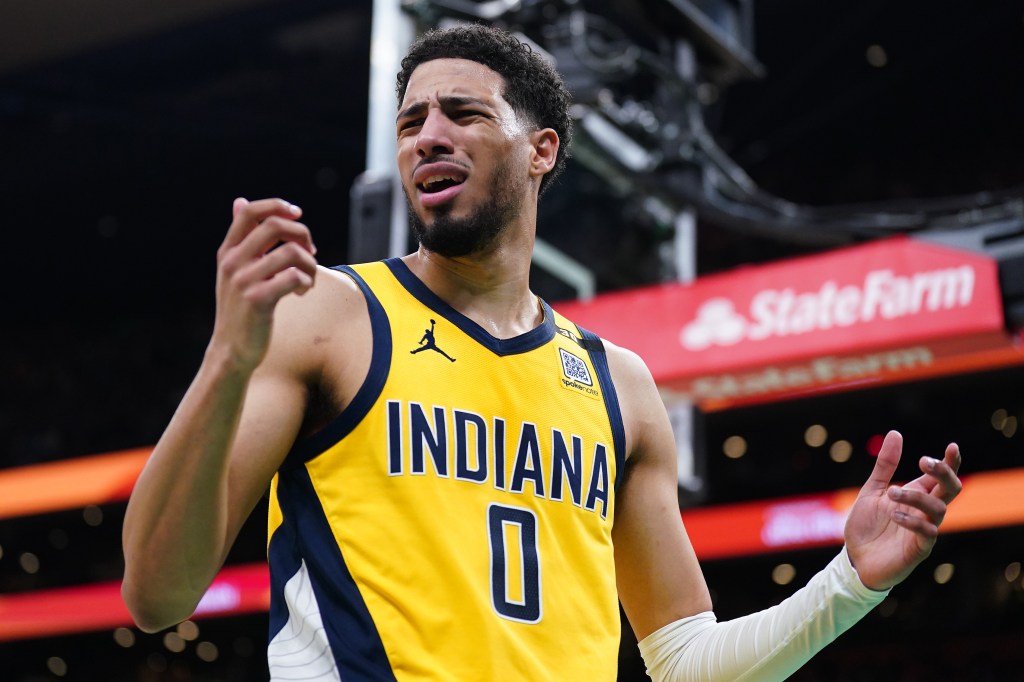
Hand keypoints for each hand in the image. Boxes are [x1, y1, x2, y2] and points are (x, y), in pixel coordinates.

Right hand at [211, 197, 317, 371]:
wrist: (231, 351)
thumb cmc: (241, 310)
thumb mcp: (235, 271)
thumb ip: (242, 239)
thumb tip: (240, 200)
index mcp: (228, 251)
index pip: (250, 212)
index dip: (278, 206)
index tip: (298, 214)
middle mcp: (232, 262)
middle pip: (275, 226)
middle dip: (302, 233)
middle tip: (311, 251)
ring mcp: (244, 281)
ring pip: (291, 252)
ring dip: (310, 264)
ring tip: (308, 280)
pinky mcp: (258, 300)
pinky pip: (294, 276)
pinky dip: (307, 282)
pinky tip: (303, 292)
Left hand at [844, 430, 961, 590]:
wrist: (854, 559)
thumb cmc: (867, 526)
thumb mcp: (873, 490)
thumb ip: (885, 465)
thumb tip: (896, 433)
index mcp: (917, 495)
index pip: (941, 477)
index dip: (950, 462)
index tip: (952, 446)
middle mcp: (925, 511)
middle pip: (950, 490)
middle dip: (943, 473)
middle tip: (923, 461)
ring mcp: (924, 531)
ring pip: (940, 509)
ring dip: (916, 497)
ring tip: (892, 492)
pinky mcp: (918, 549)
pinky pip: (928, 533)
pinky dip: (913, 521)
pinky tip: (895, 515)